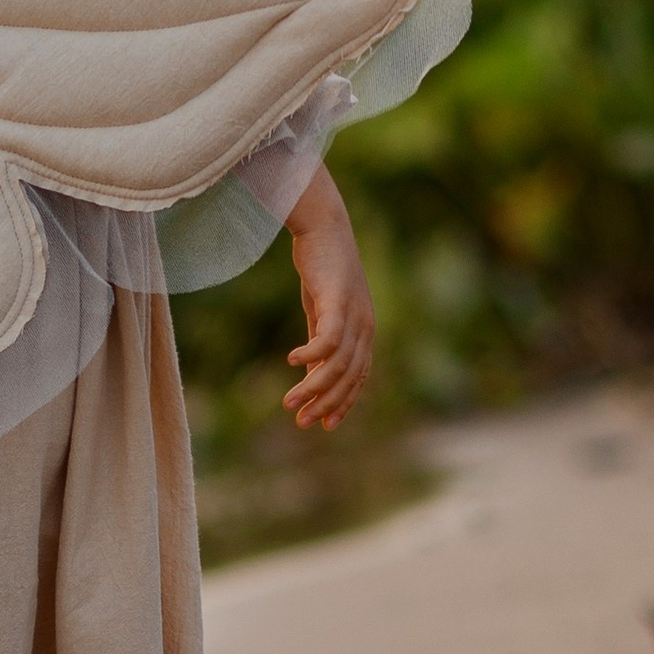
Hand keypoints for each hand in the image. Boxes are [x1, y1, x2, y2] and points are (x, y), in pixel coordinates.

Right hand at [282, 167, 373, 431]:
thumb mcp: (322, 312)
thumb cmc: (323, 269)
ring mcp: (354, 315)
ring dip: (312, 387)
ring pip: (336, 365)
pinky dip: (310, 355)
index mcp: (364, 332)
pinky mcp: (338, 301)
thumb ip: (321, 341)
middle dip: (325, 403)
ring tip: (288, 402)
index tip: (325, 425)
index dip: (343, 403)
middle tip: (302, 421)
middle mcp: (364, 327)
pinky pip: (327, 339)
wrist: (324, 228)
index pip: (358, 378)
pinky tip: (290, 362)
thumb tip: (312, 372)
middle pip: (348, 377)